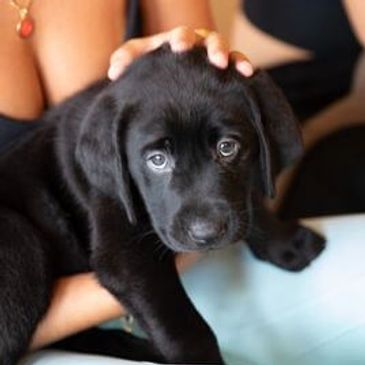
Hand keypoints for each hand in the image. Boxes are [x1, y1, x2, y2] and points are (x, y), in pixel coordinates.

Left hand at [108, 26, 253, 79]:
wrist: (170, 74)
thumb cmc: (157, 65)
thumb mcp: (141, 61)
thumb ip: (126, 60)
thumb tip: (114, 72)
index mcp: (178, 40)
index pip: (180, 35)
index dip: (181, 39)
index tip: (178, 49)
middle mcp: (198, 44)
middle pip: (207, 38)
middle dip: (210, 46)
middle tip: (211, 58)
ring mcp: (213, 54)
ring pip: (225, 48)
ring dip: (229, 55)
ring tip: (228, 66)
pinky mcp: (226, 65)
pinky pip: (238, 61)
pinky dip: (243, 64)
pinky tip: (247, 73)